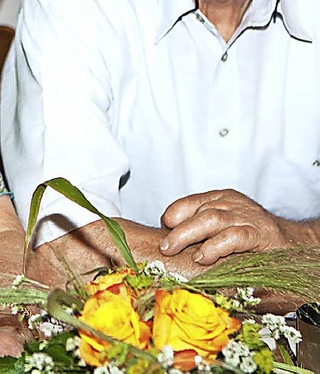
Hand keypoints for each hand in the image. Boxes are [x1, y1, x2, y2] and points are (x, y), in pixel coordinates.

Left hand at [158, 189, 289, 264]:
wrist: (296, 244)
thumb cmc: (254, 240)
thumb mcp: (225, 229)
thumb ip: (202, 233)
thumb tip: (170, 245)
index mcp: (221, 200)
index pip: (191, 202)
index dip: (175, 213)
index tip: (162, 227)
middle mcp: (232, 204)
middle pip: (199, 211)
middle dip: (178, 229)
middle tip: (163, 246)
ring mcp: (246, 217)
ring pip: (212, 219)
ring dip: (188, 234)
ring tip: (173, 248)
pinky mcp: (261, 234)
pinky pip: (235, 236)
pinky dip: (216, 245)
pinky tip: (203, 256)